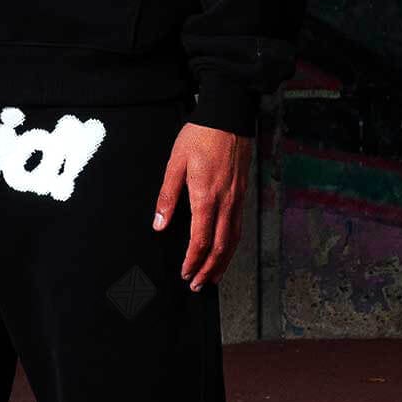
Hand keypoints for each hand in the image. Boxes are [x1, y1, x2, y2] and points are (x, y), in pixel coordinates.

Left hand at [152, 122, 250, 289]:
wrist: (229, 116)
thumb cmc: (201, 136)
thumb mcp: (175, 163)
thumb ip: (167, 196)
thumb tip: (159, 224)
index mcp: (206, 195)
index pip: (201, 239)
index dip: (193, 260)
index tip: (185, 273)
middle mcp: (226, 201)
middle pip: (221, 246)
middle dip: (209, 269)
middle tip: (198, 285)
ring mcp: (237, 198)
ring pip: (233, 239)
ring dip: (222, 262)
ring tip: (213, 277)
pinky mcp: (242, 193)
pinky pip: (238, 227)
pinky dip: (232, 245)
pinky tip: (226, 251)